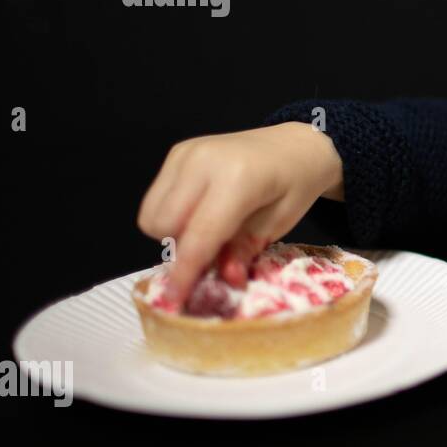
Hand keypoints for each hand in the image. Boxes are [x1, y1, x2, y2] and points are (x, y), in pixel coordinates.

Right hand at [136, 122, 343, 308]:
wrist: (294, 145)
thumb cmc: (293, 185)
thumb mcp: (279, 223)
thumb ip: (245, 250)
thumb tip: (225, 279)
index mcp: (237, 178)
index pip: (200, 234)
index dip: (186, 271)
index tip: (176, 300)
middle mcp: (204, 161)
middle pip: (163, 225)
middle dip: (182, 247)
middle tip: (214, 247)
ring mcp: (187, 153)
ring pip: (152, 213)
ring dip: (173, 232)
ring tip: (209, 225)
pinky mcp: (177, 152)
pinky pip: (156, 198)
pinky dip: (171, 213)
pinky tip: (201, 208)